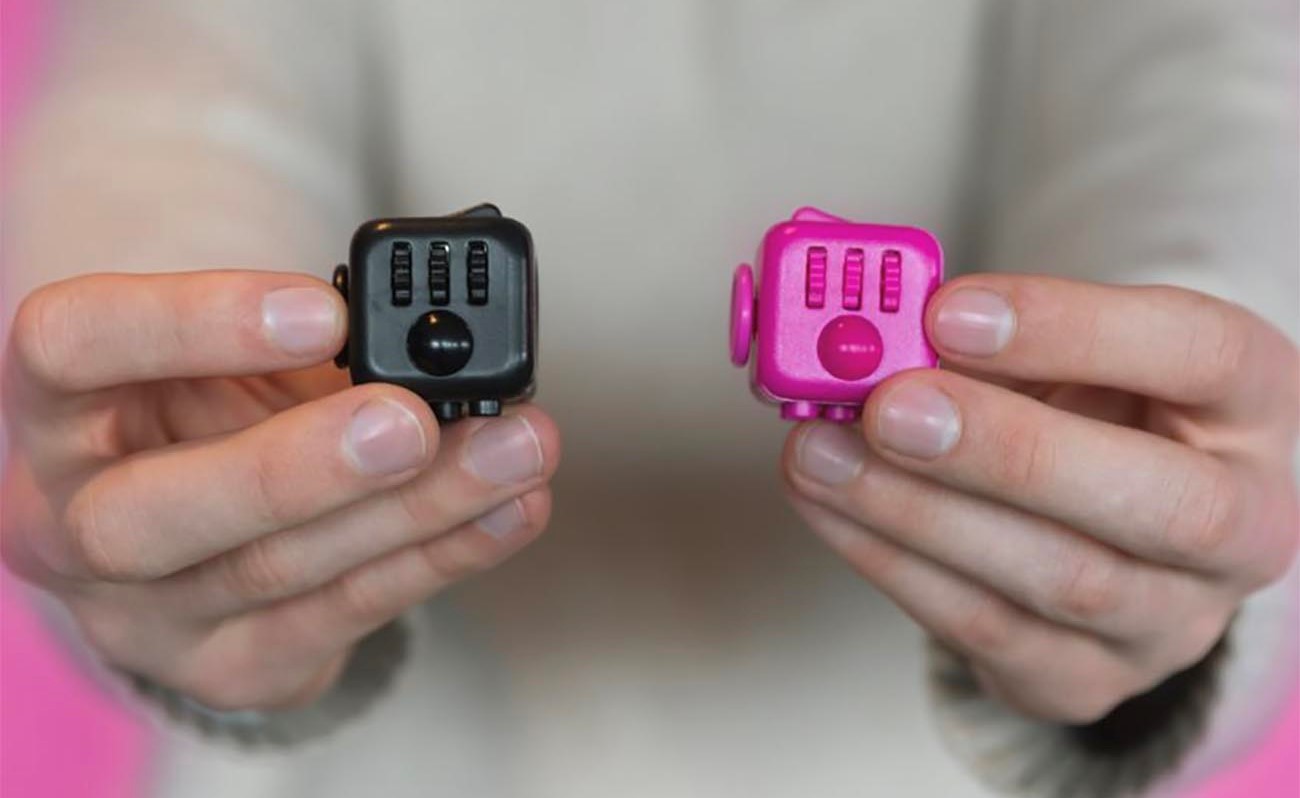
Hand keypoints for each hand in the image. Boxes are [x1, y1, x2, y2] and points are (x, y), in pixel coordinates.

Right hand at [1, 271, 559, 709]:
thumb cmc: (216, 411)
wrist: (196, 525)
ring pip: (275, 571)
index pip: (71, 347)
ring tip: (514, 451)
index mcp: (58, 408)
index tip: (324, 308)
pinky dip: (442, 557)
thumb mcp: (236, 357)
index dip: (192, 325)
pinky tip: (509, 510)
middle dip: (299, 466)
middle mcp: (69, 523)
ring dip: (415, 509)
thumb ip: (310, 344)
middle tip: (413, 421)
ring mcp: (143, 616)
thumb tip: (444, 347)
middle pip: (153, 512)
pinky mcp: (231, 667)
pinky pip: (344, 615)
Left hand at [784, 274, 1298, 722]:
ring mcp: (1174, 620)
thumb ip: (981, 338)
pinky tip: (827, 505)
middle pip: (1161, 502)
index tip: (948, 311)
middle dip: (1007, 451)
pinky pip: (987, 631)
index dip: (1075, 329)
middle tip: (887, 407)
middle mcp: (1246, 524)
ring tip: (818, 453)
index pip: (1203, 355)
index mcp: (1253, 403)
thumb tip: (867, 336)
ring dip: (918, 513)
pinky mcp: (1088, 679)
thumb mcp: (1060, 352)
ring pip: (1061, 581)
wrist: (1104, 528)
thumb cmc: (1082, 409)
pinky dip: (891, 562)